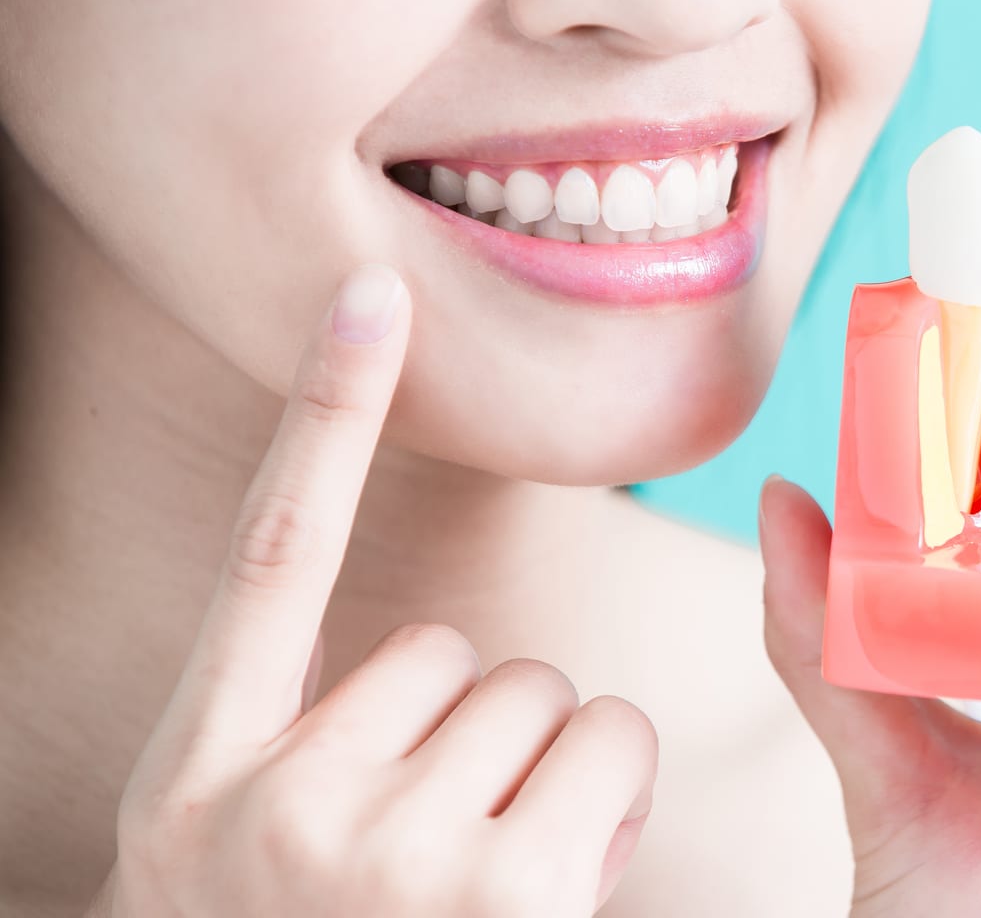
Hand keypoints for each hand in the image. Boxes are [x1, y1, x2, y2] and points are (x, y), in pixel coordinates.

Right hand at [94, 265, 656, 917]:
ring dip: (546, 770)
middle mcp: (280, 797)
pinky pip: (608, 750)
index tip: (367, 293)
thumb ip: (315, 742)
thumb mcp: (240, 850)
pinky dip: (606, 800)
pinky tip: (551, 889)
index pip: (271, 552)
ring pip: (544, 694)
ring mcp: (388, 851)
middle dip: (483, 733)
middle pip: (463, 651)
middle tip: (446, 845)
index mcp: (202, 770)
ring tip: (491, 880)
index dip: (324, 412)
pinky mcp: (503, 894)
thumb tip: (460, 672)